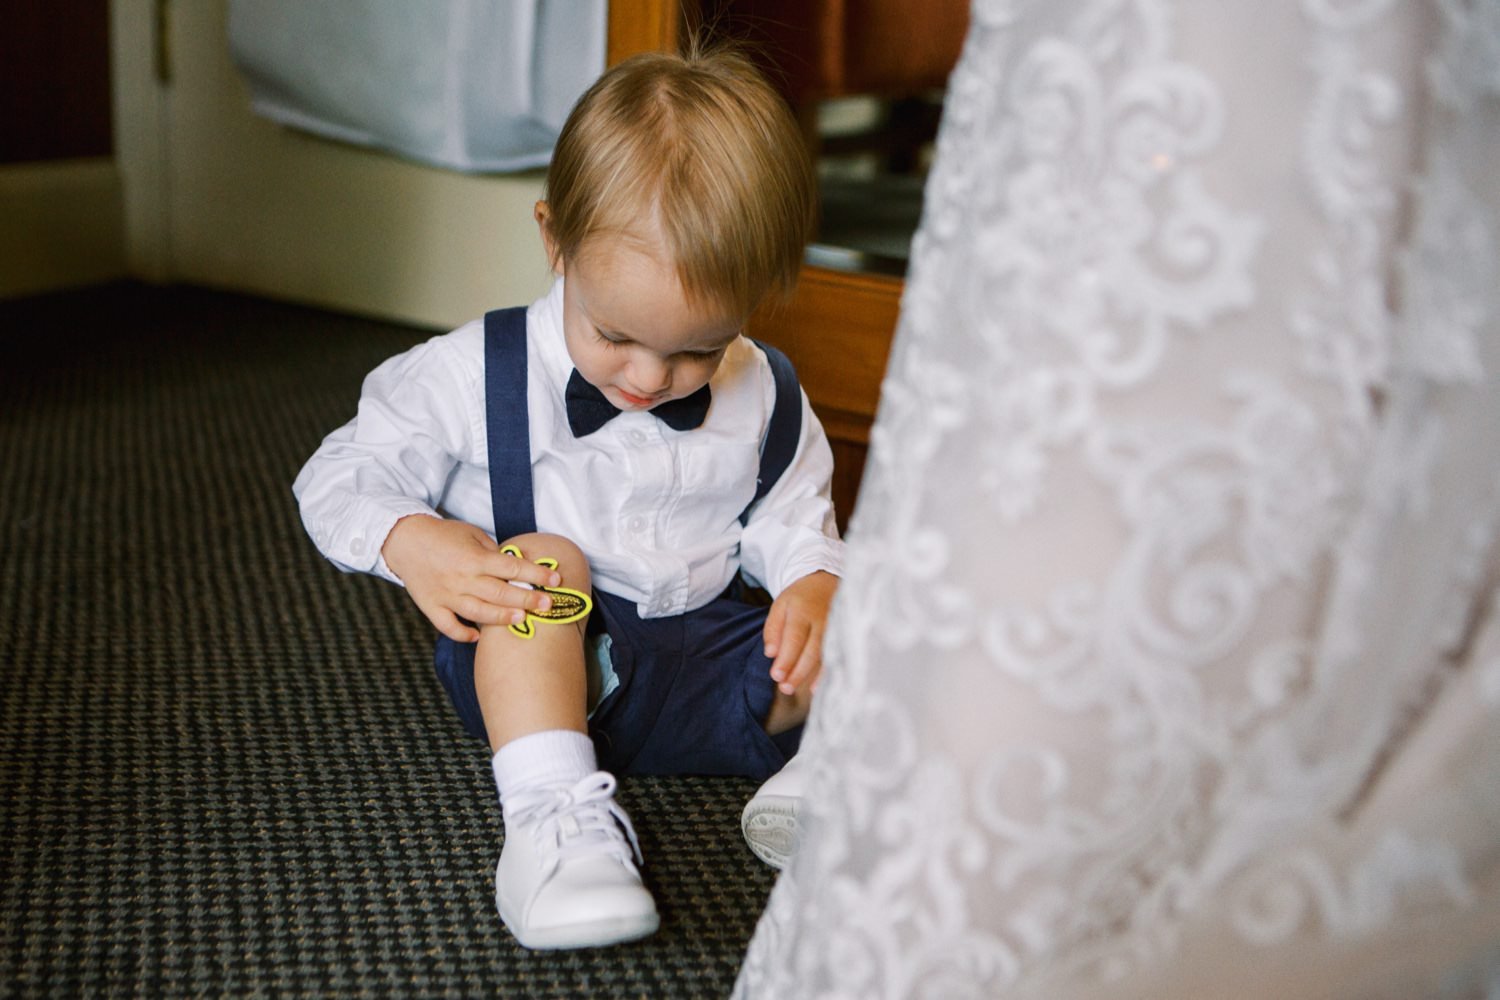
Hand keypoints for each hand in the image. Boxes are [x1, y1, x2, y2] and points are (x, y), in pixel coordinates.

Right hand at [381, 514, 562, 642]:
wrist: (404, 540)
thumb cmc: (443, 535)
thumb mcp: (472, 534)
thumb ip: (493, 553)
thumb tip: (515, 569)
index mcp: (474, 558)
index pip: (511, 567)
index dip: (535, 574)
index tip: (555, 580)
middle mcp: (462, 578)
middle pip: (500, 592)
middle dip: (527, 599)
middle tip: (549, 605)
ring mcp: (446, 595)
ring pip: (478, 612)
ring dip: (501, 618)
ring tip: (522, 620)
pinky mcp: (431, 606)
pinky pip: (448, 626)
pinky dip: (463, 633)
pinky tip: (478, 637)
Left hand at [763, 571, 838, 695]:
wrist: (827, 581)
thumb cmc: (799, 598)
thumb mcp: (781, 605)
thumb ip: (773, 628)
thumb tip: (770, 653)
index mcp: (804, 610)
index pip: (795, 638)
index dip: (786, 658)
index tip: (776, 675)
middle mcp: (823, 620)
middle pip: (811, 650)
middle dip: (797, 672)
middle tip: (784, 688)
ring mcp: (837, 629)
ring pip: (825, 656)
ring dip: (810, 676)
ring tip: (794, 689)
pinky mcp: (844, 636)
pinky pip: (837, 658)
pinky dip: (826, 674)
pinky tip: (816, 688)